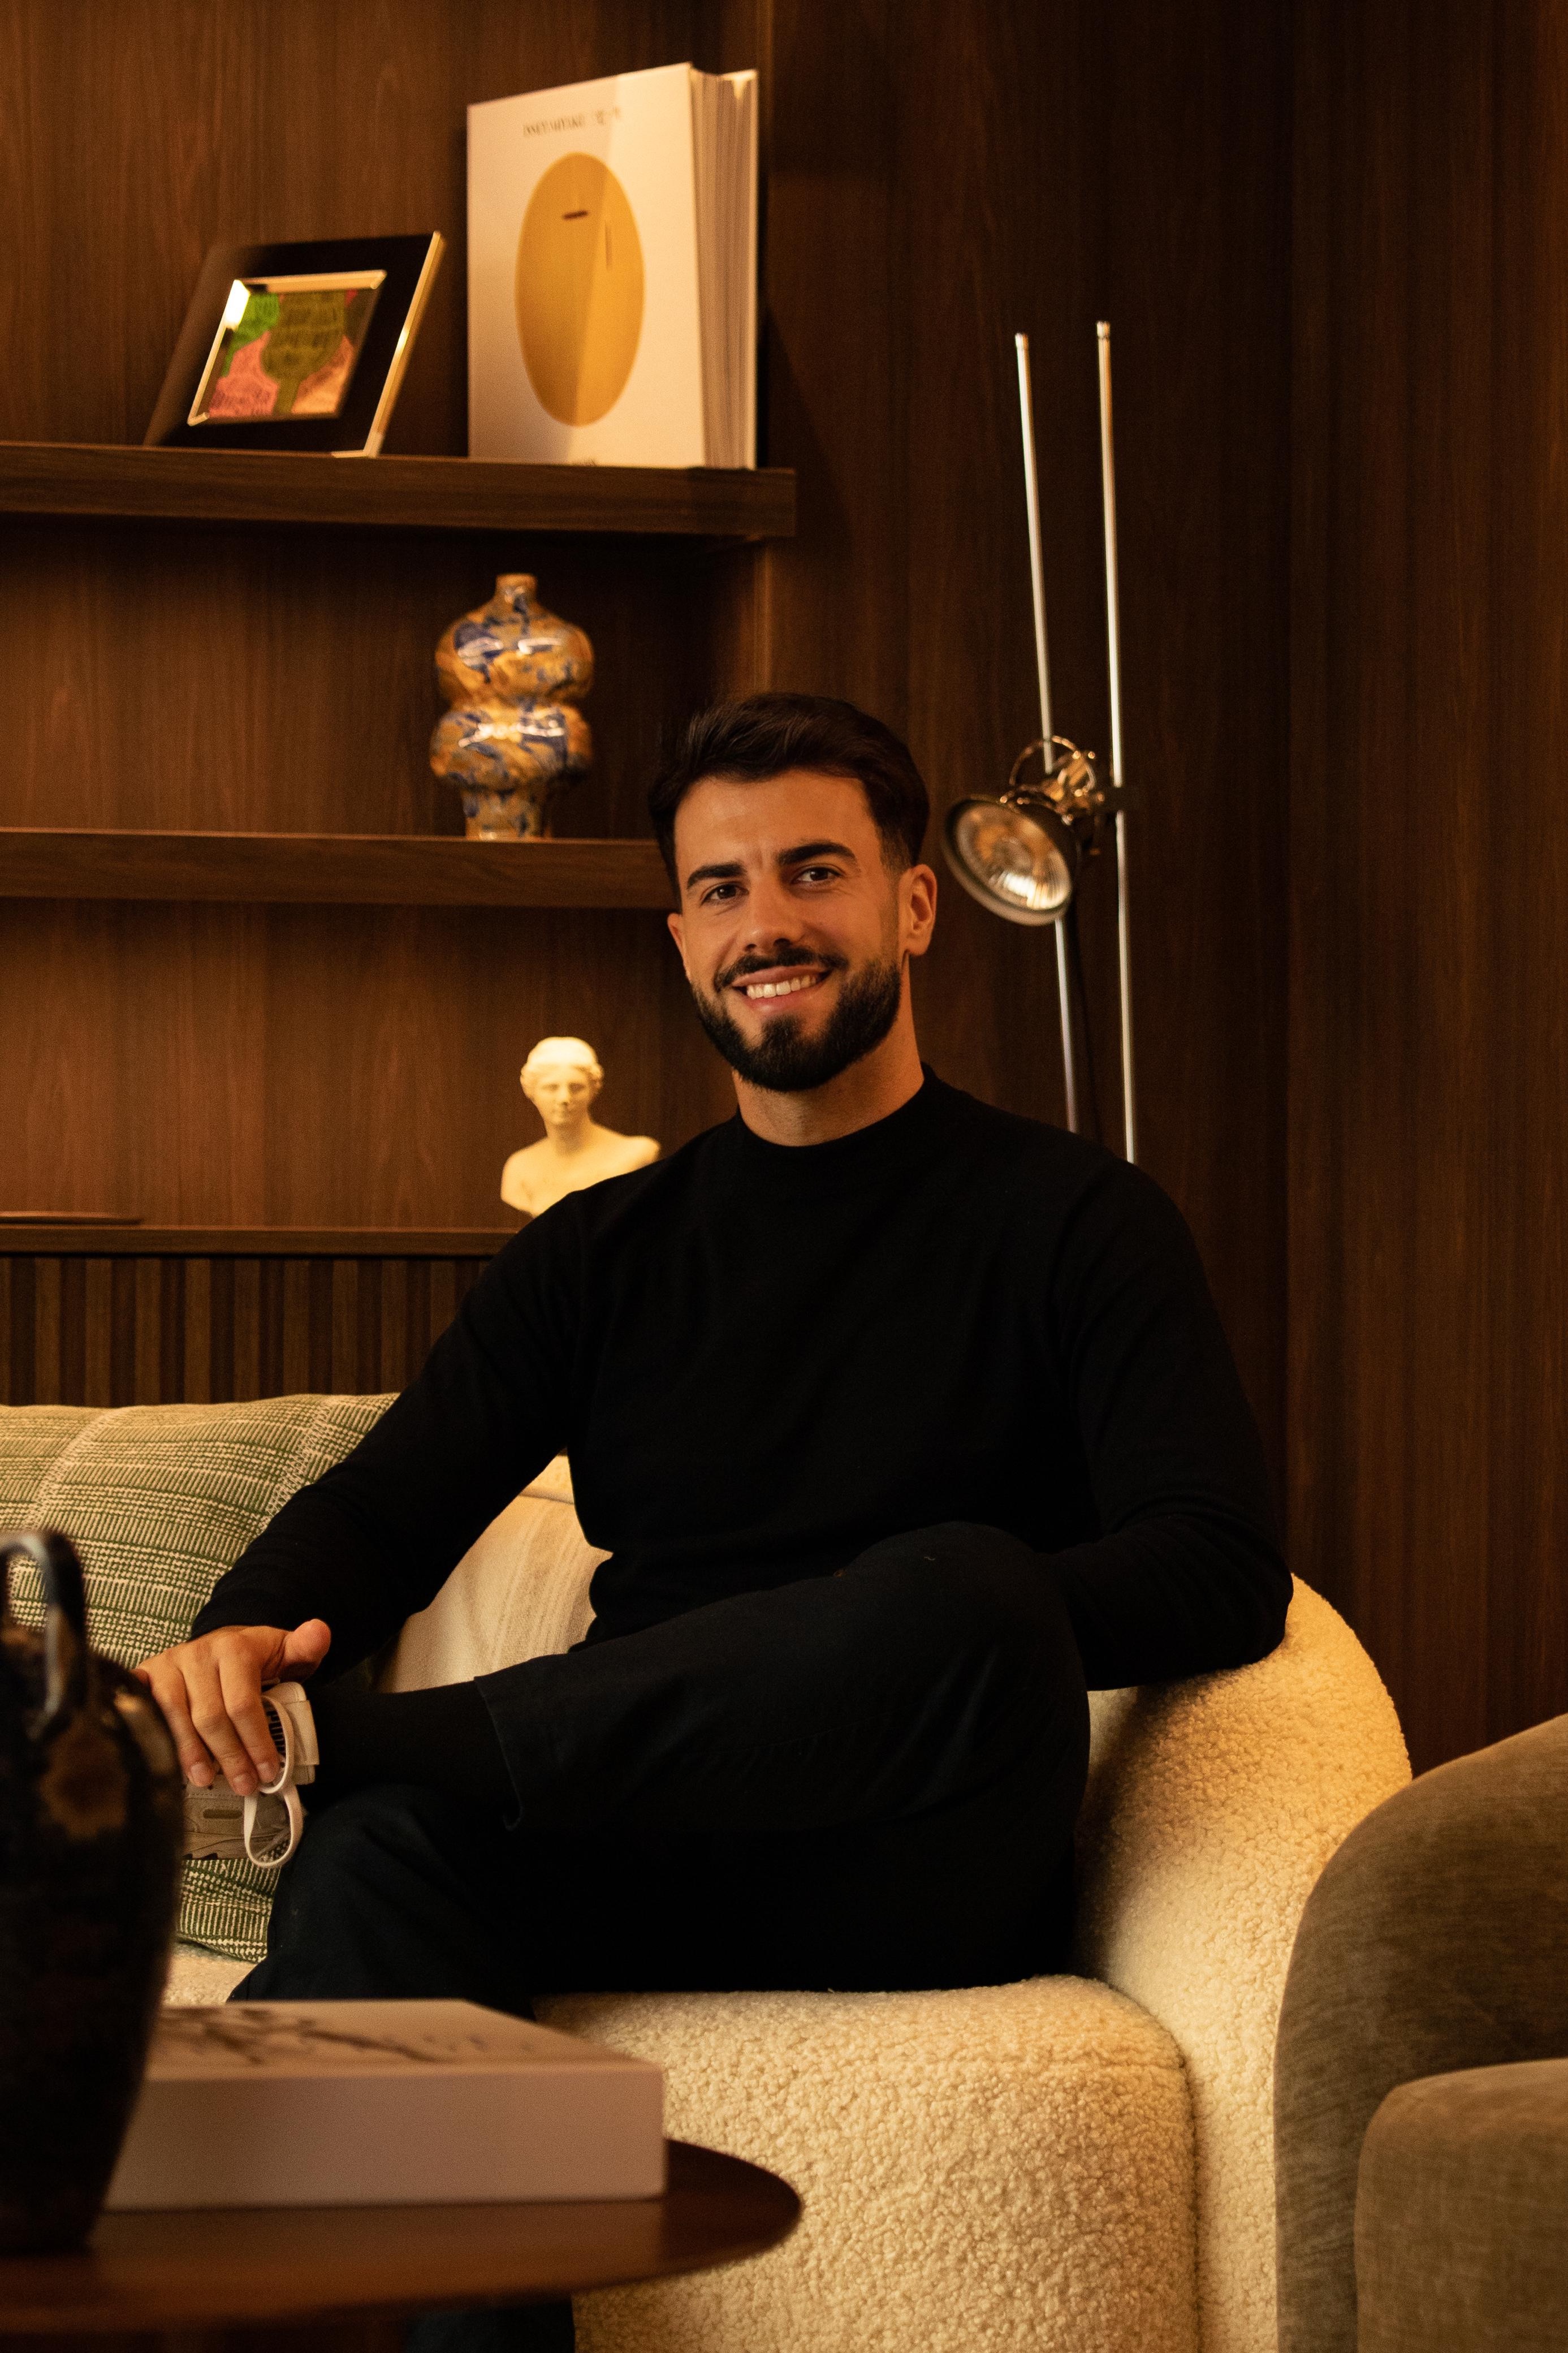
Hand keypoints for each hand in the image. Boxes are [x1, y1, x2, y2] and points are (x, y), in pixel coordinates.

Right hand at [135, 1620, 331, 1794]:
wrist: (220, 1643)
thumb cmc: (254, 1657)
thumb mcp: (285, 1651)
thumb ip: (306, 1646)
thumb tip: (320, 1633)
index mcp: (235, 1648)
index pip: (243, 1704)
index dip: (256, 1742)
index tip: (267, 1772)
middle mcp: (198, 1654)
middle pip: (210, 1717)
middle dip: (229, 1757)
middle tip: (244, 1785)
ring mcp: (169, 1664)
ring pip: (175, 1717)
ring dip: (191, 1754)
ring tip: (207, 1779)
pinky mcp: (146, 1675)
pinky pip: (144, 1710)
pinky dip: (155, 1737)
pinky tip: (166, 1761)